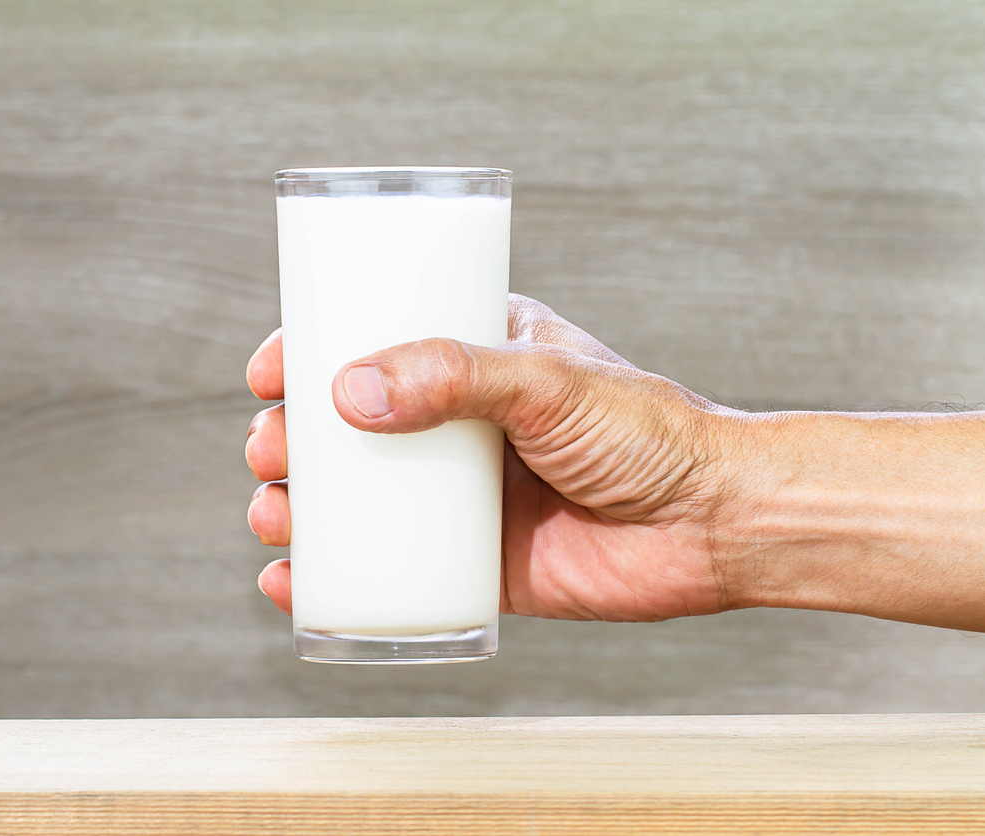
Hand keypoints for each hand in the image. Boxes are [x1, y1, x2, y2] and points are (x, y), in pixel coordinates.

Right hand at [245, 294, 740, 621]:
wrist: (715, 525)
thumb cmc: (647, 433)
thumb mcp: (547, 380)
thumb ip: (455, 375)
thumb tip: (348, 392)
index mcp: (476, 355)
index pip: (374, 340)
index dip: (310, 352)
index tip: (269, 371)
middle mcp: (461, 422)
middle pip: (349, 425)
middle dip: (290, 439)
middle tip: (269, 452)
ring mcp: (466, 494)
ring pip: (359, 499)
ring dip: (299, 505)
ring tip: (273, 514)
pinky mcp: (478, 560)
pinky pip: (392, 568)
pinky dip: (333, 578)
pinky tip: (294, 584)